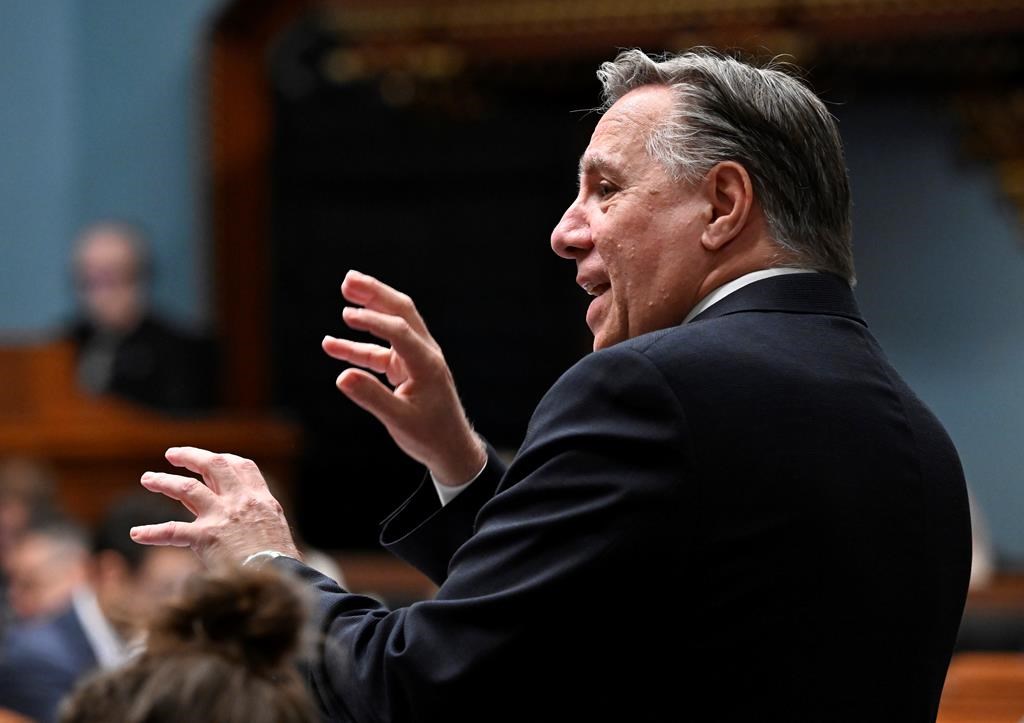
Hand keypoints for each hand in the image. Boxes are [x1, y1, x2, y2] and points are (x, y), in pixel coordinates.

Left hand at [131, 446, 300, 567]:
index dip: (225, 459)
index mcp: (261, 500)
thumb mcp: (276, 532)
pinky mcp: (206, 537)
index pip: (243, 467)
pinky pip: (172, 531)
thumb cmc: (280, 564)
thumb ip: (259, 520)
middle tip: (172, 455)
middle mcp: (241, 501)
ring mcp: (222, 516)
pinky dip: (152, 532)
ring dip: (164, 482)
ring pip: (188, 488)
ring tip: (148, 479)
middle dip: (192, 457)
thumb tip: (250, 525)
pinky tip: (136, 533)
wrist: (277, 578)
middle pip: (215, 465)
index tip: (211, 459)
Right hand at [322, 270, 486, 485]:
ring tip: (344, 293)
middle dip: (375, 294)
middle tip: (348, 279)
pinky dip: (358, 347)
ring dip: (368, 310)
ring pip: (391, 326)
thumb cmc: (429, 436)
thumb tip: (341, 376)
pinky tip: (332, 344)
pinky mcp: (406, 370)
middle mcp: (424, 354)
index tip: (348, 315)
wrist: (450, 449)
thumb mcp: (398, 420)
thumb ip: (371, 397)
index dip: (374, 321)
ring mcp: (415, 360)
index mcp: (427, 364)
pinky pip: (379, 352)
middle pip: (401, 312)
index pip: (400, 331)